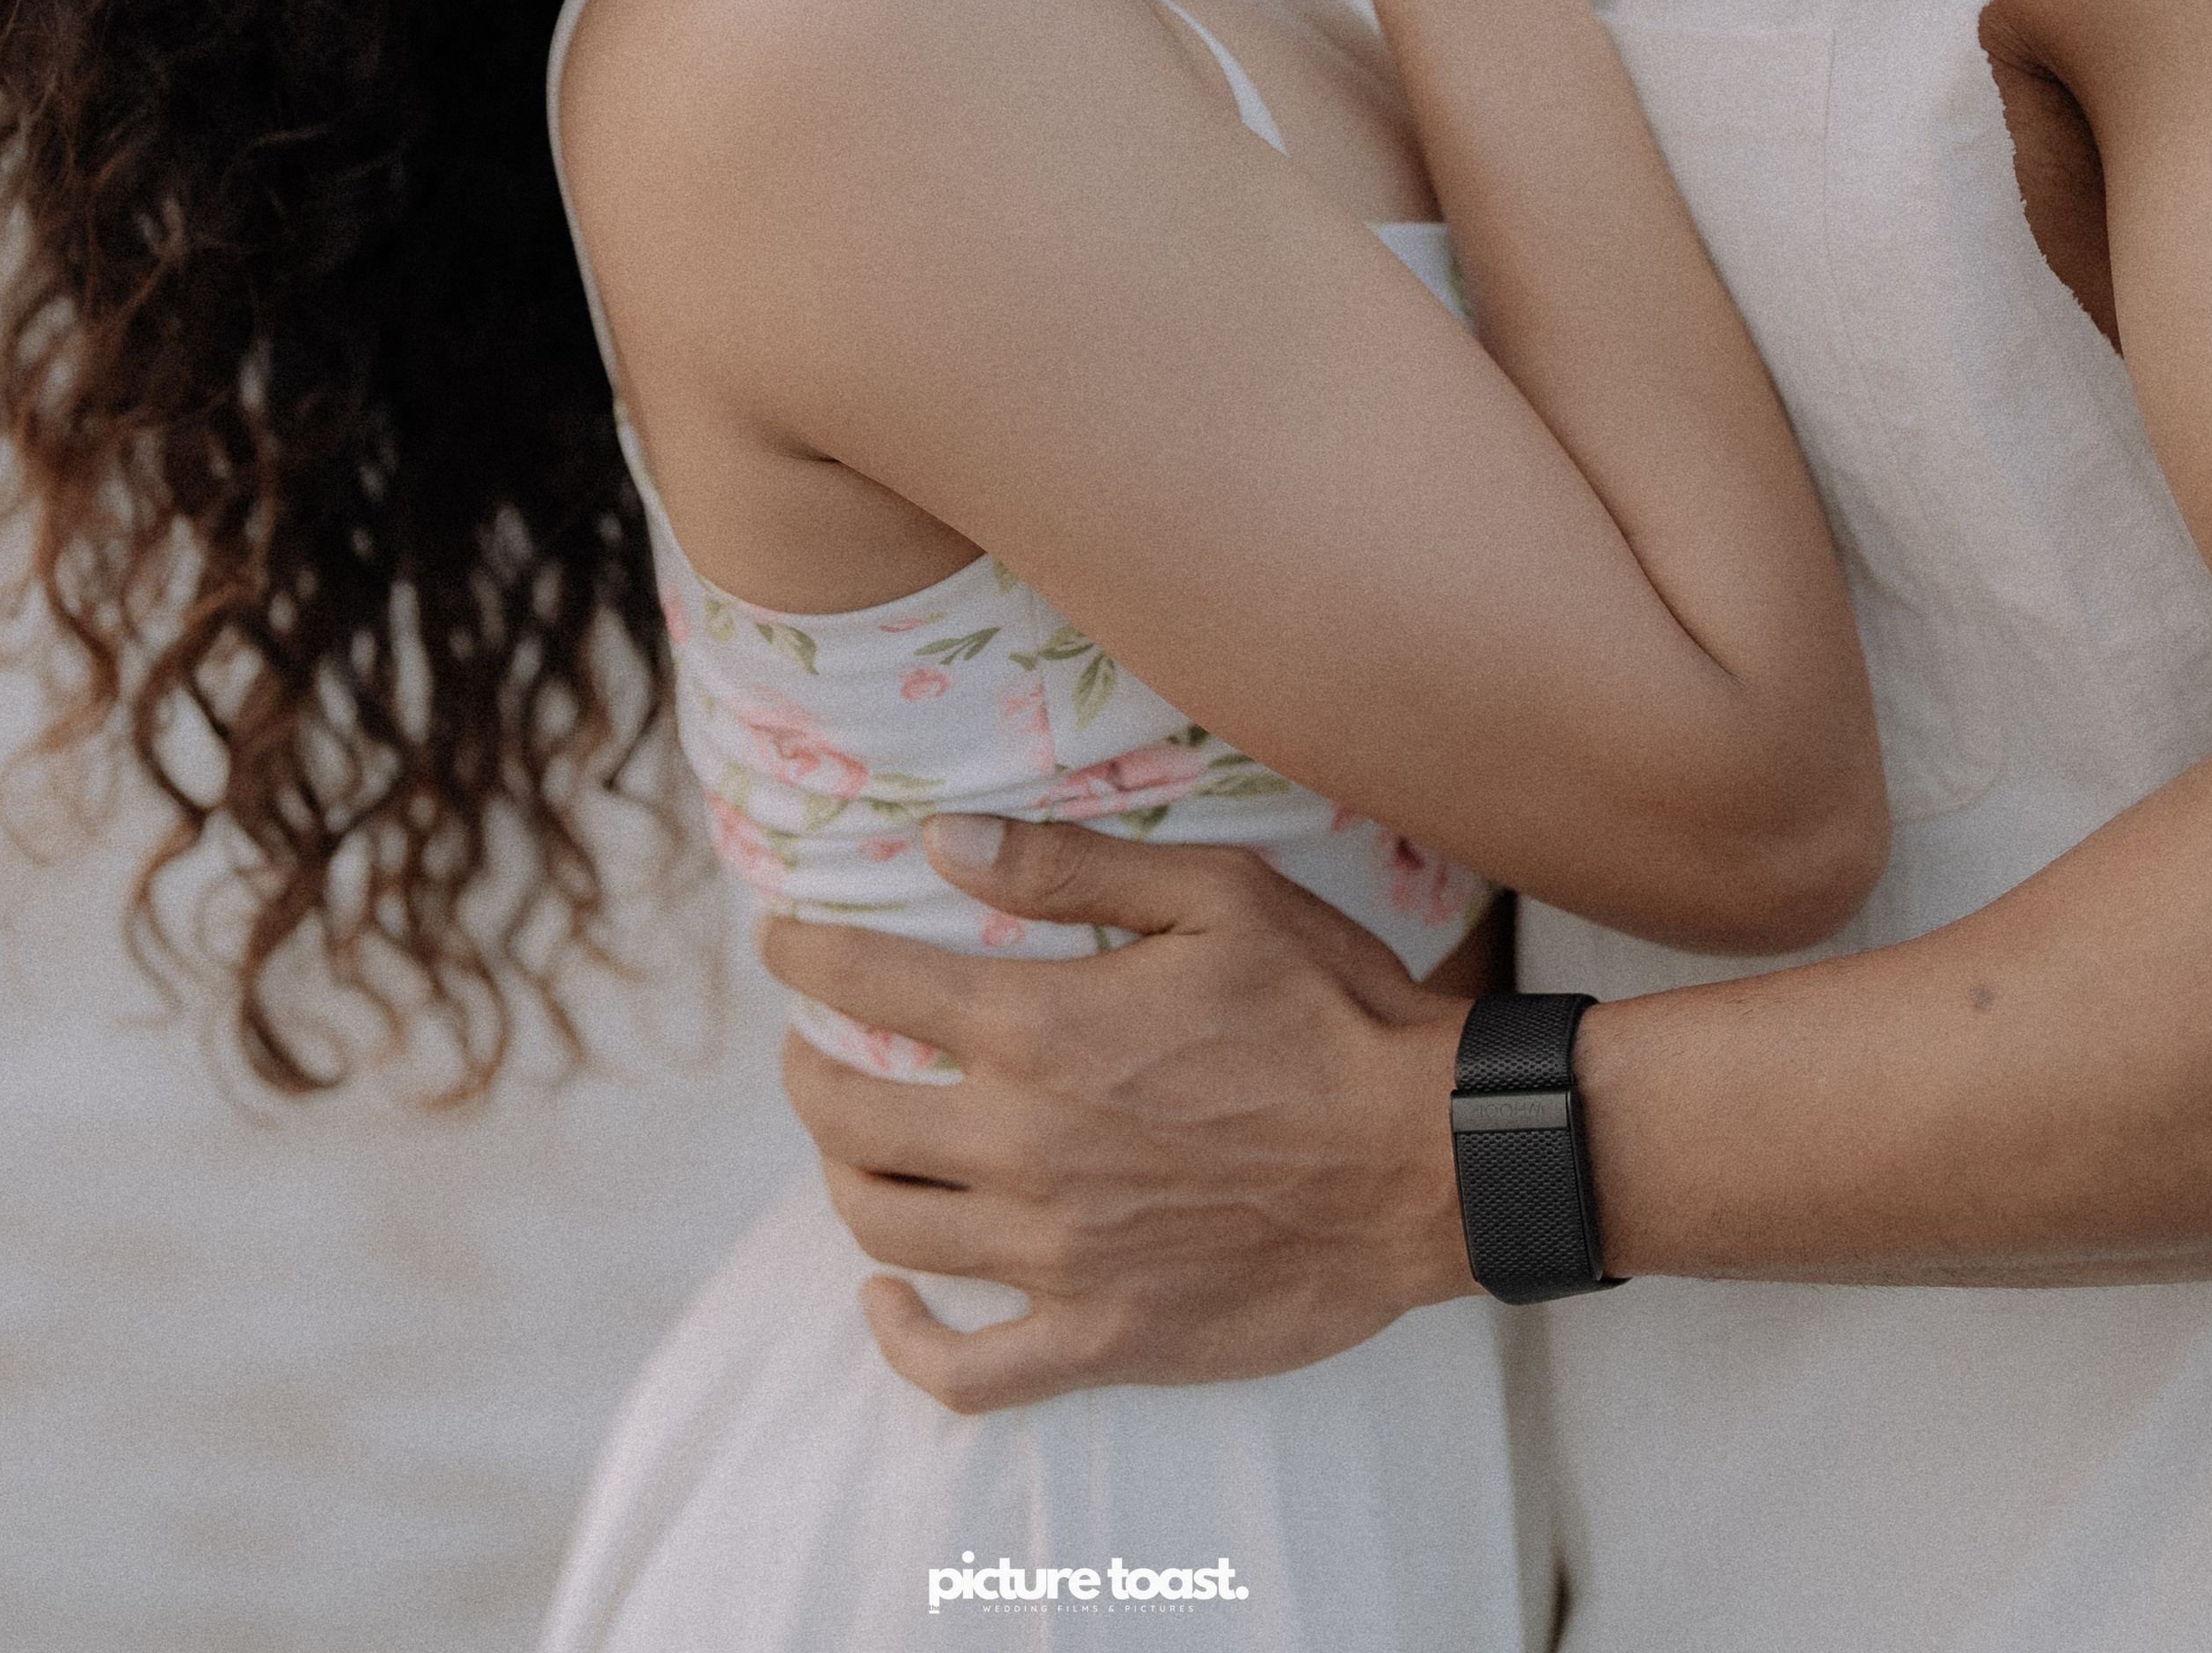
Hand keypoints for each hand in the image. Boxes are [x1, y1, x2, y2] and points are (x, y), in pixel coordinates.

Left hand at [758, 815, 1474, 1412]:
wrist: (1431, 1160)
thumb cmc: (1329, 1008)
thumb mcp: (1213, 894)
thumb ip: (1067, 867)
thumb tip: (943, 841)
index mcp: (1042, 1028)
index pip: (868, 988)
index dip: (803, 956)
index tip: (781, 942)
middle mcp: (1025, 1147)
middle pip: (848, 1118)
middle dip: (804, 1071)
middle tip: (807, 1044)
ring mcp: (1056, 1258)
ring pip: (887, 1230)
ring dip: (842, 1179)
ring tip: (849, 1144)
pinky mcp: (1102, 1341)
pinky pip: (962, 1371)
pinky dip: (901, 1338)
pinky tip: (888, 1297)